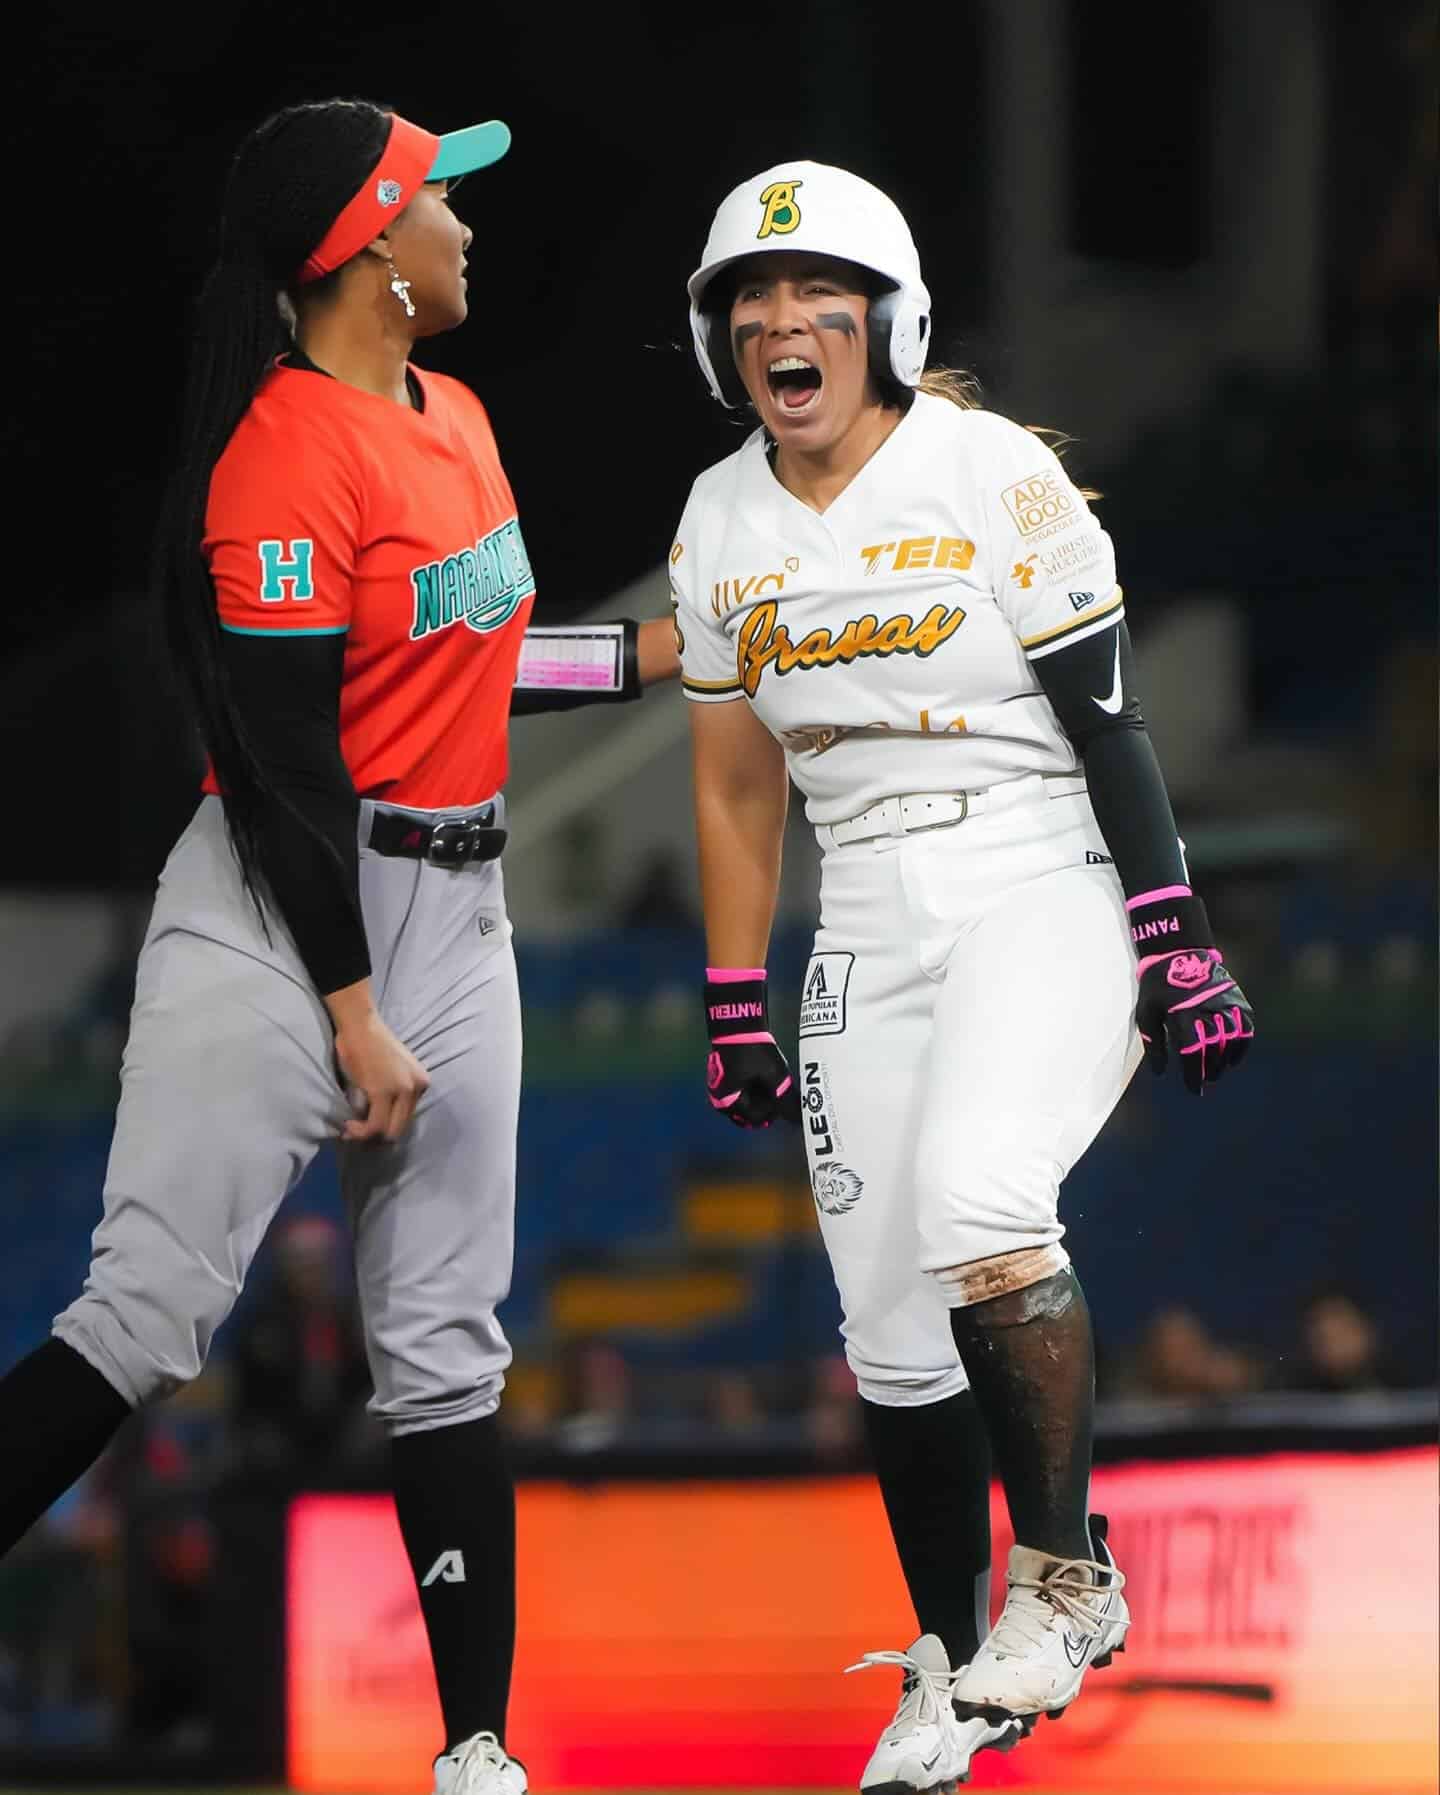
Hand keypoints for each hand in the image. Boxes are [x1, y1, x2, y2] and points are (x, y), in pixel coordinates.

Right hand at [327, 991, 429, 1141]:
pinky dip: (360, 1131)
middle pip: (400, 1127)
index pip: (406, 1117)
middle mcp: (418, 1087)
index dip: (386, 1126)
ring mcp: (403, 1090)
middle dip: (378, 1137)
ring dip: (366, 1136)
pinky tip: (349, 1126)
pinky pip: (374, 1125)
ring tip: (350, 1130)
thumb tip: (378, 1120)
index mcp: (421, 1082)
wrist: (359, 1025)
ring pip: (388, 1130)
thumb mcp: (391, 1072)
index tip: (366, 1126)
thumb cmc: (369, 1044)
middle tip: (355, 1134)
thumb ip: (392, 1094)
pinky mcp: (383, 1092)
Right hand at [704, 968, 800, 1127]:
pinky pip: (741, 1093)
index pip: (755, 1118)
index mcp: (728, 1101)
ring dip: (761, 1098)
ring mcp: (720, 1089)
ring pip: (745, 1104)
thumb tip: (797, 1115)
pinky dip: (754, 1090)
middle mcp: (720, 1099)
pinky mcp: (724, 1079)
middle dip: (766, 1107)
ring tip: (774, 1084)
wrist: (737, 1022)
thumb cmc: (751, 1048)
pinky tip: (765, 1078)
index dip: (773, 1112)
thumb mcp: (773, 1073)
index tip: (783, 1099)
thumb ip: (784, 1097)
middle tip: (780, 1094)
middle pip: (748, 1114)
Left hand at [1130, 891, 1254, 1094]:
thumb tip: (1160, 1072)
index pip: (1192, 1051)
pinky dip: (1241, 1046)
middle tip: (1204, 1082)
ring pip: (1232, 1040)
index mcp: (1182, 1012)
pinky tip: (1232, 1060)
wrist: (1179, 953)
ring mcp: (1225, 1003)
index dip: (1194, 1074)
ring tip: (1215, 1072)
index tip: (1194, 1090)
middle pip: (1214, 1049)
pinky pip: (1245, 1028)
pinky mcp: (1237, 999)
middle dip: (1210, 1070)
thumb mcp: (1146, 1013)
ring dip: (1224, 1061)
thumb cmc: (1158, 987)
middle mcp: (1207, 1008)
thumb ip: (1154, 1044)